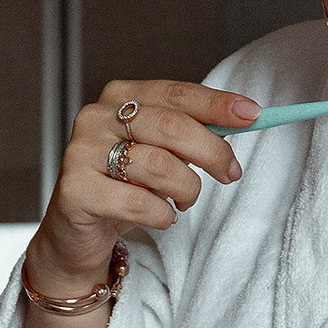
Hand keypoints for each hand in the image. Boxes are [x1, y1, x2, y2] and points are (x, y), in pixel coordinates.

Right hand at [23, 79, 260, 299]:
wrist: (76, 234)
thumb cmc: (123, 188)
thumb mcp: (159, 152)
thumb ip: (190, 133)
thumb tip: (244, 117)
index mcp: (119, 97)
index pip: (176, 93)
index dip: (216, 104)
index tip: (252, 113)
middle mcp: (96, 117)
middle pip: (172, 126)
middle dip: (212, 152)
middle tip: (230, 173)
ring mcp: (81, 151)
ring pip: (160, 166)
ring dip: (186, 190)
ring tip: (183, 201)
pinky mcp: (75, 189)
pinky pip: (139, 202)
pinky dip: (162, 215)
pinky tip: (160, 217)